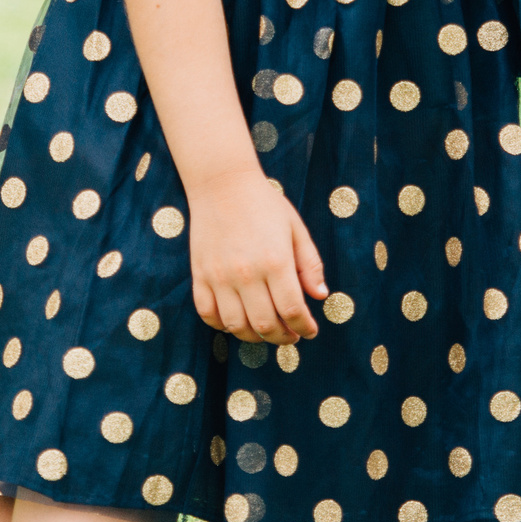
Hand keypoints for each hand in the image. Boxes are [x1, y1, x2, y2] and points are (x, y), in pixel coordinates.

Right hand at [186, 166, 327, 343]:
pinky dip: (223, 326)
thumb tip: (321, 295)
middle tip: (292, 336)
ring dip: (255, 337)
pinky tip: (238, 322)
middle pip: (266, 325)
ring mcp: (219, 277)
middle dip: (284, 337)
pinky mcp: (200, 276)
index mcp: (276, 262)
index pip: (292, 311)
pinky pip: (208, 314)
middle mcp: (246, 274)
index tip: (310, 331)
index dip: (304, 327)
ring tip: (267, 332)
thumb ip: (310, 264)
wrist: (222, 184)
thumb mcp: (296, 229)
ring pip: (237, 326)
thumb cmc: (265, 204)